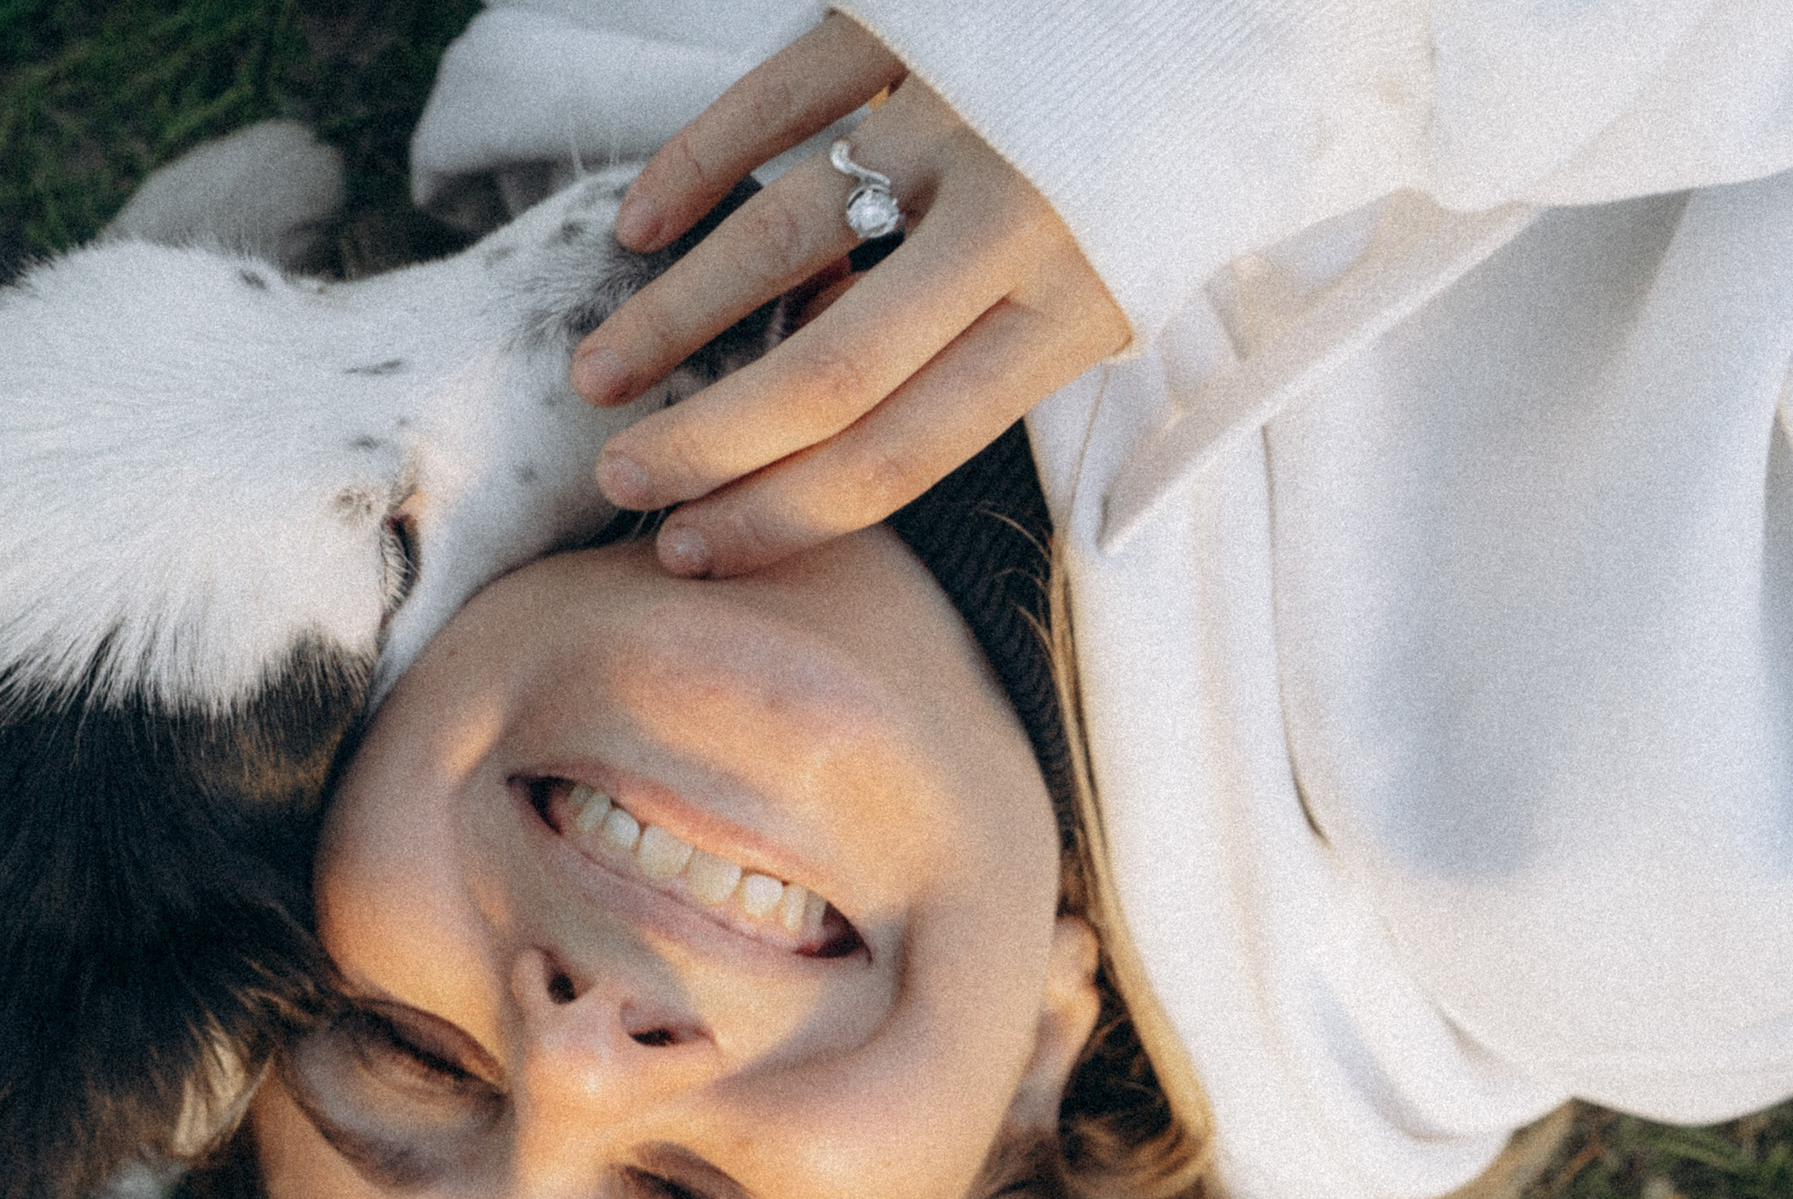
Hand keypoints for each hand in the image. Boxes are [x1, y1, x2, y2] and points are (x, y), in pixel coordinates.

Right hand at [571, 13, 1129, 577]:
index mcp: (1079, 313)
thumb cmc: (1194, 156)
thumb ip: (1015, 360)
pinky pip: (780, 99)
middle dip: (704, 444)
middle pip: (827, 372)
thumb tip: (854, 435)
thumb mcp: (1146, 286)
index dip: (780, 518)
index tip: (693, 551)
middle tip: (619, 481)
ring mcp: (955, 118)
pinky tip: (639, 227)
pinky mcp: (911, 23)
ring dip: (675, 316)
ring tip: (599, 375)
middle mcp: (1016, 224)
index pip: (904, 453)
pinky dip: (698, 165)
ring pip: (783, 237)